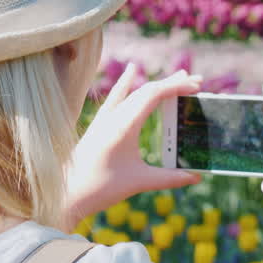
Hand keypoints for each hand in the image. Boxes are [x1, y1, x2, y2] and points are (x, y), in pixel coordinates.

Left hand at [65, 63, 202, 225]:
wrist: (65, 193)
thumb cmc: (100, 187)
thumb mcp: (139, 182)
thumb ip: (169, 178)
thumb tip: (195, 177)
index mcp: (123, 125)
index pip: (153, 94)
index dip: (176, 87)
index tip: (195, 86)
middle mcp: (113, 116)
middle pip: (146, 90)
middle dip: (172, 84)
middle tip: (197, 81)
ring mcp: (104, 119)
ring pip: (133, 92)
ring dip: (155, 84)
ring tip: (177, 78)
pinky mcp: (99, 124)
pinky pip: (115, 96)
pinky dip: (126, 83)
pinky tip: (132, 69)